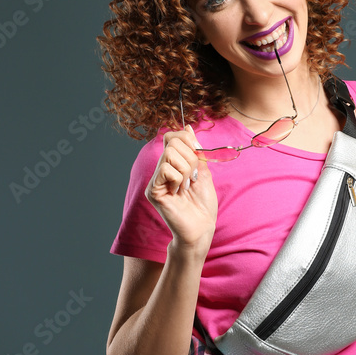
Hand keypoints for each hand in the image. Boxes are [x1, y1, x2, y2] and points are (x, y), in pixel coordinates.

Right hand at [145, 126, 217, 249]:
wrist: (202, 227)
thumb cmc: (203, 204)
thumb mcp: (203, 171)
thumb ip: (195, 150)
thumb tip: (188, 127)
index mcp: (172, 164)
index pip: (171, 136)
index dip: (187, 139)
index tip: (198, 155)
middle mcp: (160, 170)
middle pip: (172, 142)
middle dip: (191, 158)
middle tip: (193, 177)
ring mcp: (155, 180)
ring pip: (170, 154)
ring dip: (187, 170)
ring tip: (187, 186)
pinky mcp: (153, 191)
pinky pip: (166, 169)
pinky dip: (179, 178)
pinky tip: (179, 192)